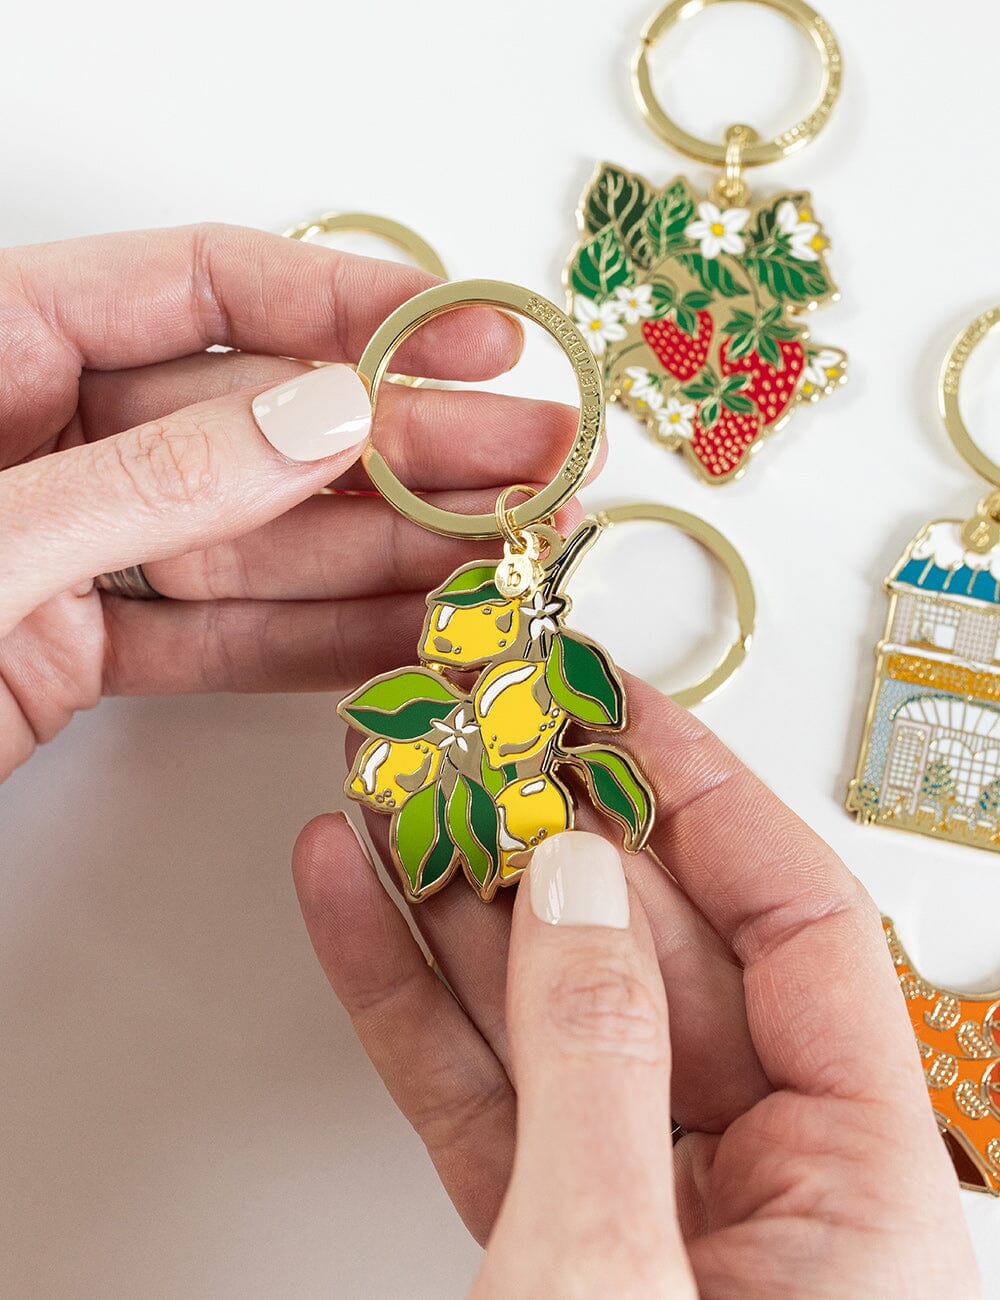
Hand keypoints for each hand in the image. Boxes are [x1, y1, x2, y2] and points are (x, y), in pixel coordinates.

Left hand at [0, 224, 581, 780]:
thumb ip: (153, 480)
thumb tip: (322, 420)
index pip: (202, 288)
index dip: (352, 306)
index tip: (474, 334)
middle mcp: (47, 437)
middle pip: (260, 420)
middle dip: (413, 441)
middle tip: (541, 452)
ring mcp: (71, 546)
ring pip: (259, 538)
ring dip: (394, 547)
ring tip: (514, 544)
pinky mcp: (77, 650)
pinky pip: (218, 636)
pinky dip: (317, 642)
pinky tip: (418, 629)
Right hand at [294, 677, 979, 1296]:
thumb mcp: (622, 1273)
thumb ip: (600, 1057)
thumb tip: (575, 877)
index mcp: (871, 1188)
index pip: (798, 924)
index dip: (704, 795)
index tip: (620, 706)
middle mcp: (770, 1183)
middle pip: (652, 953)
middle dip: (549, 837)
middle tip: (476, 739)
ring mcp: (644, 1210)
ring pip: (547, 1014)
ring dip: (458, 901)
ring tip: (388, 794)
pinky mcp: (542, 1248)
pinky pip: (478, 1098)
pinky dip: (410, 1003)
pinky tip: (355, 911)